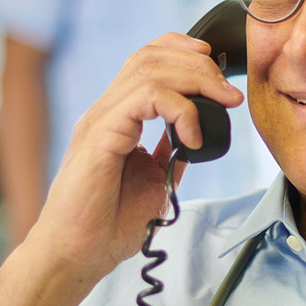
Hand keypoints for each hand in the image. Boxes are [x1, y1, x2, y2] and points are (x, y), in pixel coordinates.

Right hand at [21, 34, 242, 278]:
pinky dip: (179, 109)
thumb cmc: (105, 226)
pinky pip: (144, 98)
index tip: (217, 70)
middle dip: (200, 64)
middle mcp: (105, 112)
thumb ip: (167, 156)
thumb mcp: (151, 181)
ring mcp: (100, 121)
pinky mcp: (100, 135)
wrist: (76, 254)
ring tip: (222, 103)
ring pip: (149, 69)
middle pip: (151, 56)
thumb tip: (193, 140)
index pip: (146, 60)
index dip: (183, 51)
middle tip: (229, 93)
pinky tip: (192, 137)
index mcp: (116, 118)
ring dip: (196, 80)